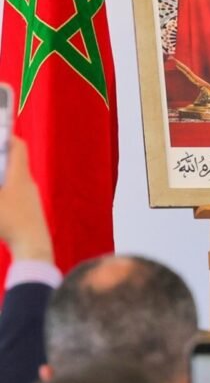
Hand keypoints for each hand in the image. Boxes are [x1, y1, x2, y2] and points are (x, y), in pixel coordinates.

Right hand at [0, 139, 53, 263]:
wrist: (33, 246)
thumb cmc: (10, 221)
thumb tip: (0, 186)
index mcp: (20, 175)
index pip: (17, 147)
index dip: (6, 137)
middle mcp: (27, 182)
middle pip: (13, 162)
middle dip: (0, 158)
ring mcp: (29, 196)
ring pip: (14, 178)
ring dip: (2, 174)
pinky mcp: (28, 210)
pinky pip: (15, 192)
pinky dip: (4, 189)